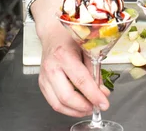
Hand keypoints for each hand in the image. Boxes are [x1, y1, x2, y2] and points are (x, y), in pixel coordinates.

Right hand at [31, 0, 109, 117]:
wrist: (52, 33)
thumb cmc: (70, 37)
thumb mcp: (86, 48)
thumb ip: (94, 70)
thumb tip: (102, 92)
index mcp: (63, 55)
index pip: (80, 80)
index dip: (93, 95)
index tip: (104, 104)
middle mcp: (51, 67)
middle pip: (67, 96)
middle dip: (84, 106)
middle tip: (96, 106)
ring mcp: (44, 76)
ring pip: (58, 104)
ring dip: (75, 111)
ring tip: (88, 108)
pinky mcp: (41, 83)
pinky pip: (53, 103)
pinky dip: (67, 108)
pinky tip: (77, 106)